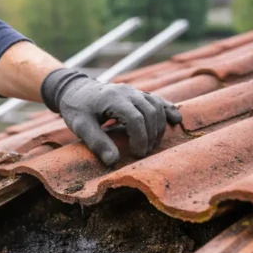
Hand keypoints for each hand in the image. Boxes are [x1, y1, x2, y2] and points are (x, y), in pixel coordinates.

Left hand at [41, 68, 181, 166]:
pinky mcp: (138, 93)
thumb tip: (114, 162)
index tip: (137, 154)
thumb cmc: (77, 109)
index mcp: (113, 98)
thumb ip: (97, 143)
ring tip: (151, 146)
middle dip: (150, 136)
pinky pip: (158, 100)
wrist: (76, 90)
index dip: (140, 138)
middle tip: (143, 154)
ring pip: (157, 106)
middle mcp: (127, 91)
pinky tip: (177, 120)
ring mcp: (134, 91)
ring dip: (159, 127)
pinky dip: (168, 109)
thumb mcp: (81, 127)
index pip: (135, 118)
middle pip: (150, 112)